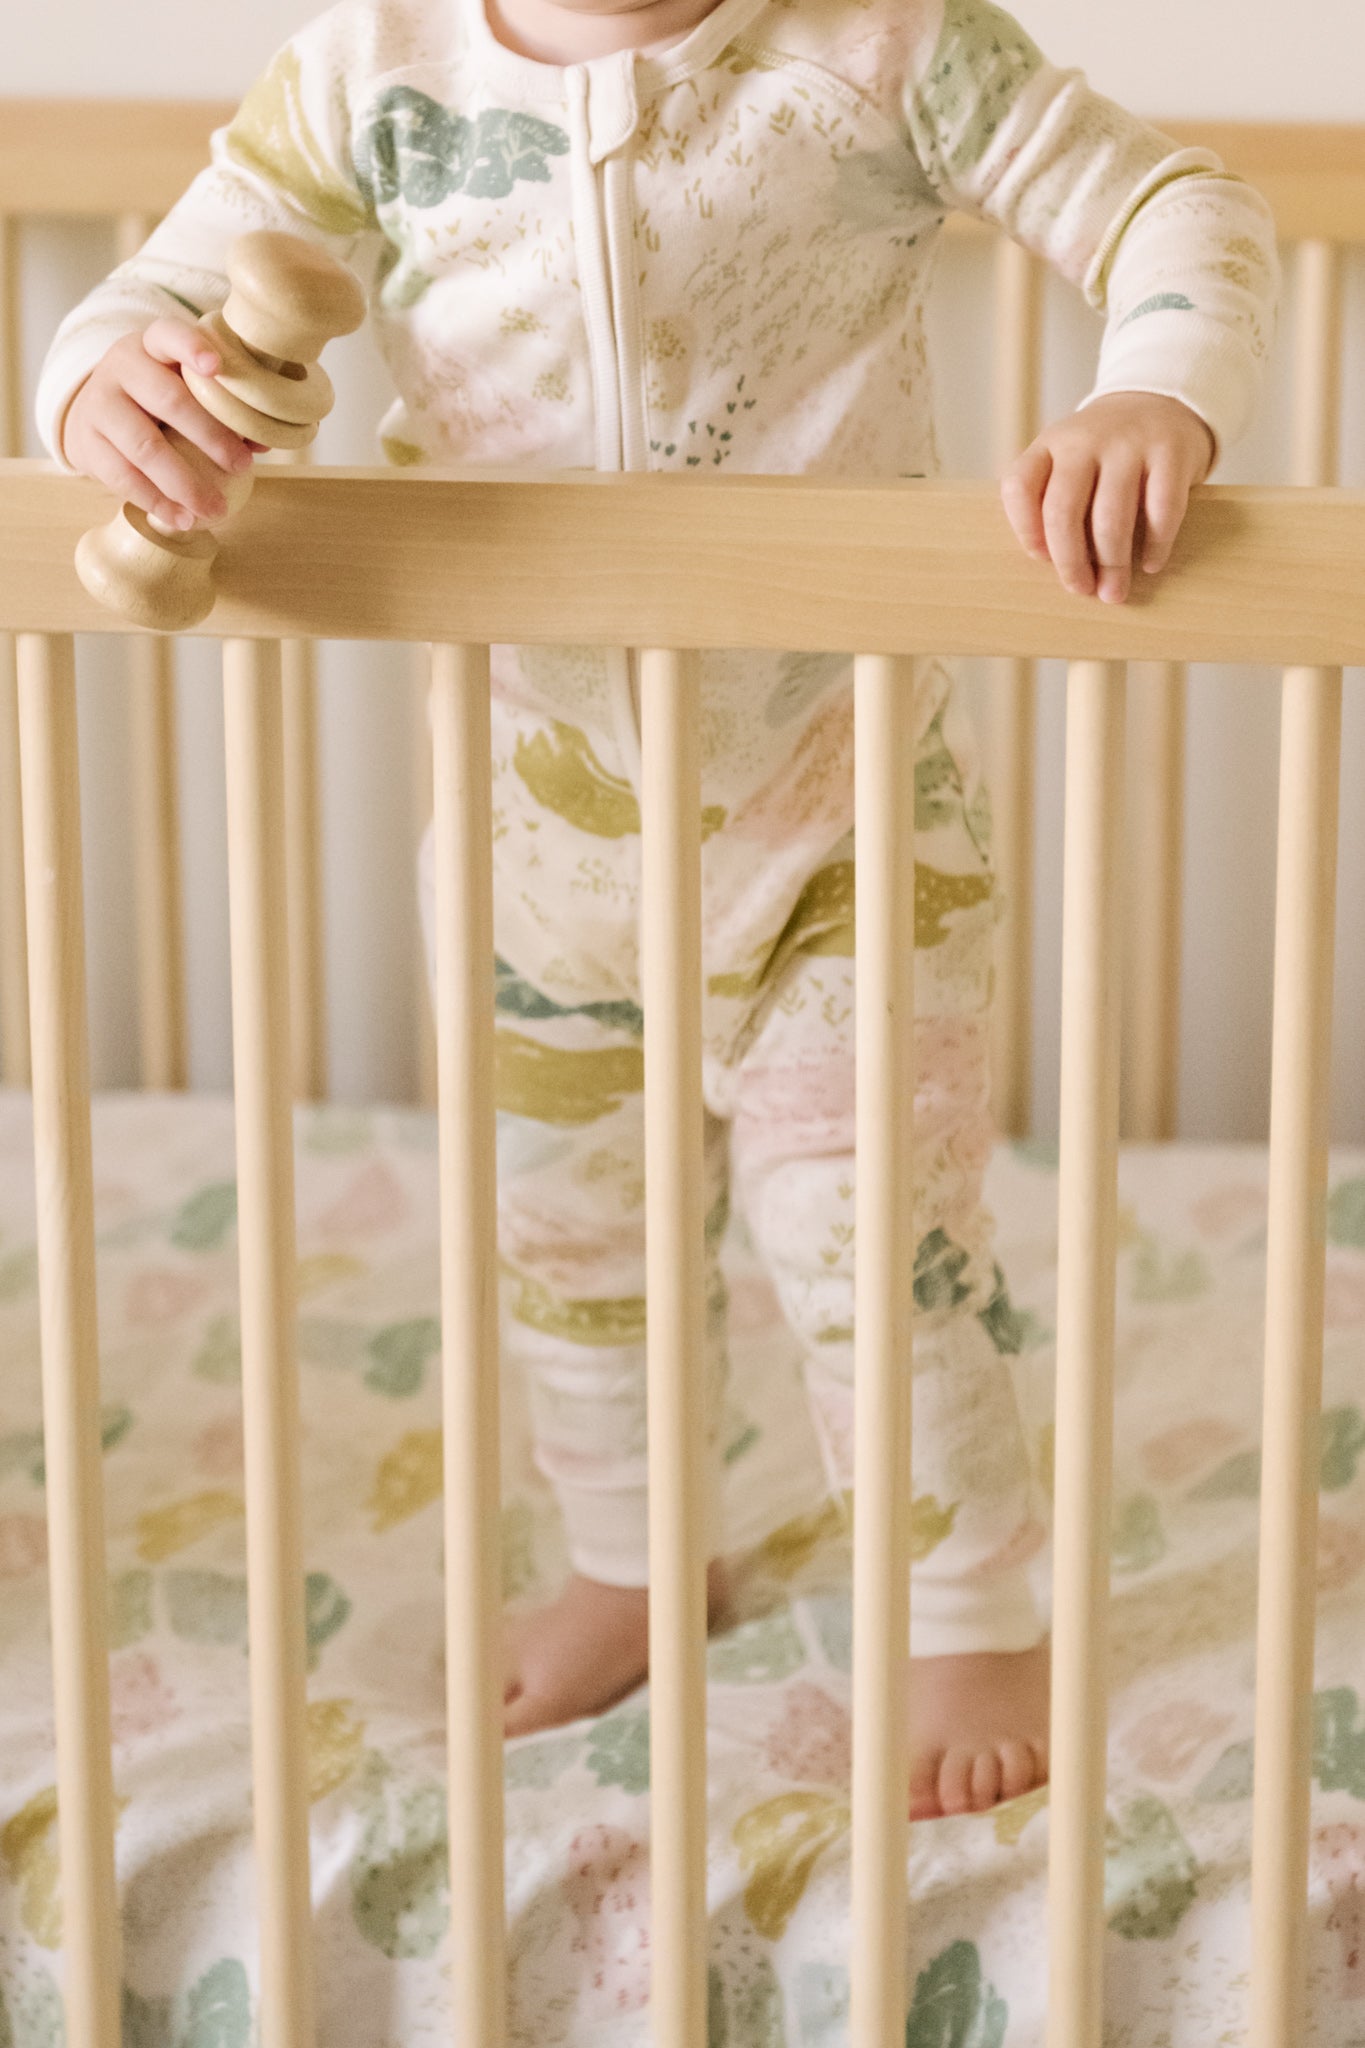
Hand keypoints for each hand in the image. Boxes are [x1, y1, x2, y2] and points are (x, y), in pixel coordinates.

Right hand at [63, 318, 258, 531]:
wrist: (95, 414)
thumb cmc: (158, 398)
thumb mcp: (183, 387)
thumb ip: (220, 406)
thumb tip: (260, 443)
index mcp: (152, 344)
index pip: (169, 334)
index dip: (191, 348)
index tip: (216, 367)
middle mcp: (122, 367)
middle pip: (167, 399)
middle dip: (210, 435)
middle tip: (242, 465)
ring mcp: (100, 404)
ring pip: (145, 445)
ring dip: (185, 482)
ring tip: (216, 509)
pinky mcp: (88, 443)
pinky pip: (124, 476)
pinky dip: (157, 501)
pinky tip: (183, 518)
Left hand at [1001, 391, 1215, 605]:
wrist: (1160, 401)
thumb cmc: (1105, 454)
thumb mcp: (1068, 461)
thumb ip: (1053, 502)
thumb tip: (1062, 569)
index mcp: (1050, 445)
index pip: (1019, 487)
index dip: (1025, 530)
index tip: (1042, 559)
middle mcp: (1084, 440)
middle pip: (1062, 511)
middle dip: (1070, 562)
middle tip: (1082, 589)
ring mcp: (1129, 443)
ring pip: (1110, 517)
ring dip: (1112, 563)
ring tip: (1114, 591)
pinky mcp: (1171, 452)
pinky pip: (1161, 510)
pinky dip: (1156, 544)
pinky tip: (1151, 563)